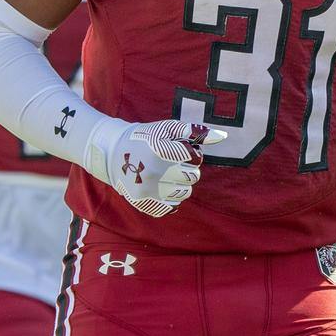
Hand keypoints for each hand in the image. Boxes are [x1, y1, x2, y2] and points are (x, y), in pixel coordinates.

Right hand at [84, 120, 205, 217]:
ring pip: (185, 193)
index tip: (179, 149)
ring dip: (181, 184)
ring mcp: (148, 190)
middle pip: (193, 177)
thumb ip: (195, 131)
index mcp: (160, 151)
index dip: (191, 152)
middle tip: (174, 163)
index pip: (195, 157)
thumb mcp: (167, 128)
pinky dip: (170, 198)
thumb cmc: (145, 138)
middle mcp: (154, 172)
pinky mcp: (144, 203)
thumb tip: (222, 136)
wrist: (113, 153)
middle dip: (188, 169)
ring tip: (168, 175)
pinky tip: (161, 186)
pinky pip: (172, 206)